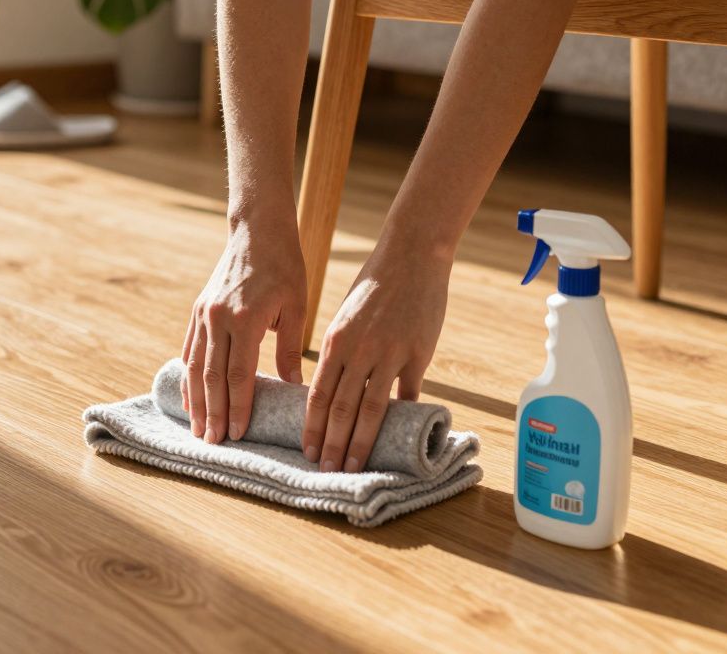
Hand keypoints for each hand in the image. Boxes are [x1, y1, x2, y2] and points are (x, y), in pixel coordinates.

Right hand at [183, 216, 305, 443]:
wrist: (257, 229)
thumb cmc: (284, 266)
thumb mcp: (296, 306)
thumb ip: (291, 348)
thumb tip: (294, 388)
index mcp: (245, 319)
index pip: (238, 375)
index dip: (237, 407)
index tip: (239, 434)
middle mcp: (218, 318)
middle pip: (212, 377)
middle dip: (213, 413)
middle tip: (213, 443)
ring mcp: (204, 314)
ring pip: (195, 366)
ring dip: (196, 401)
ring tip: (198, 429)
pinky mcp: (198, 309)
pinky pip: (189, 349)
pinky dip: (189, 376)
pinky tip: (190, 397)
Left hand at [303, 244, 450, 471]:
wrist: (411, 256)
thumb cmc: (373, 286)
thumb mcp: (345, 319)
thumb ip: (339, 353)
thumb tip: (332, 390)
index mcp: (335, 342)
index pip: (318, 395)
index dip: (312, 427)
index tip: (308, 451)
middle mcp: (359, 351)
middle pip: (341, 409)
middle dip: (332, 444)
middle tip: (326, 471)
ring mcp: (390, 354)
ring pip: (372, 409)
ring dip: (360, 442)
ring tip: (352, 466)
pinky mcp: (419, 354)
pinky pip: (408, 394)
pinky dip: (403, 418)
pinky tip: (399, 440)